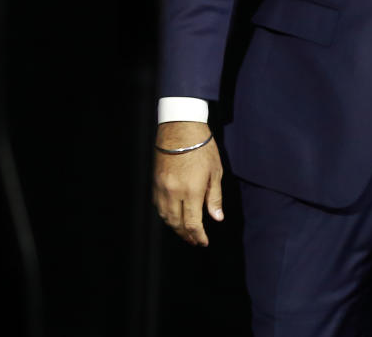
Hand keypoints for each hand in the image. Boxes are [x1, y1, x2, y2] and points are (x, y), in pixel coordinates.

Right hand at [152, 122, 223, 245]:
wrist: (180, 129)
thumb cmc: (202, 148)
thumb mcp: (216, 172)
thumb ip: (215, 197)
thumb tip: (217, 218)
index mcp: (192, 190)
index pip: (193, 223)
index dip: (198, 236)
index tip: (203, 242)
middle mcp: (174, 193)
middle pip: (177, 224)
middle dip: (186, 235)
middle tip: (195, 241)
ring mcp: (161, 188)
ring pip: (165, 217)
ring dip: (175, 228)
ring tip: (186, 233)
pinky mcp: (155, 183)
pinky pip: (158, 206)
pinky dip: (166, 216)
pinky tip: (174, 217)